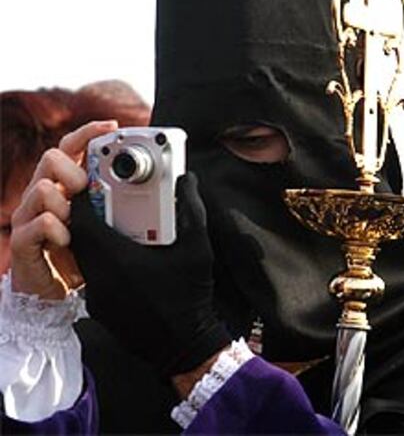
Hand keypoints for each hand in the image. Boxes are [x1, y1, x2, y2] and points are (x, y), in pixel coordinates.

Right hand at [10, 120, 117, 298]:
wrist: (53, 294)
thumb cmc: (78, 254)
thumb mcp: (99, 223)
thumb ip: (110, 203)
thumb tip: (142, 189)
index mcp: (62, 185)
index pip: (69, 147)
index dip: (88, 132)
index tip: (112, 126)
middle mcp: (42, 194)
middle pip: (50, 158)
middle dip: (73, 170)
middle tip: (85, 190)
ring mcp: (29, 215)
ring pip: (42, 188)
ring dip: (65, 204)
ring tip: (75, 223)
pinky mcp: (23, 239)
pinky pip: (40, 222)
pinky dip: (58, 230)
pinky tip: (67, 240)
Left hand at [70, 172, 230, 375]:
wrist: (183, 347)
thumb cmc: (190, 297)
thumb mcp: (198, 248)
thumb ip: (191, 209)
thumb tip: (186, 181)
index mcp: (118, 259)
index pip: (83, 219)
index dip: (85, 198)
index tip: (96, 184)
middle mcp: (100, 277)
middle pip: (80, 235)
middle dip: (90, 214)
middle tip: (110, 201)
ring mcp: (97, 294)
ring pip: (83, 255)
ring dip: (95, 237)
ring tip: (120, 226)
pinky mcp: (99, 306)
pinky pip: (91, 273)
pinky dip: (101, 259)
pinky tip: (126, 255)